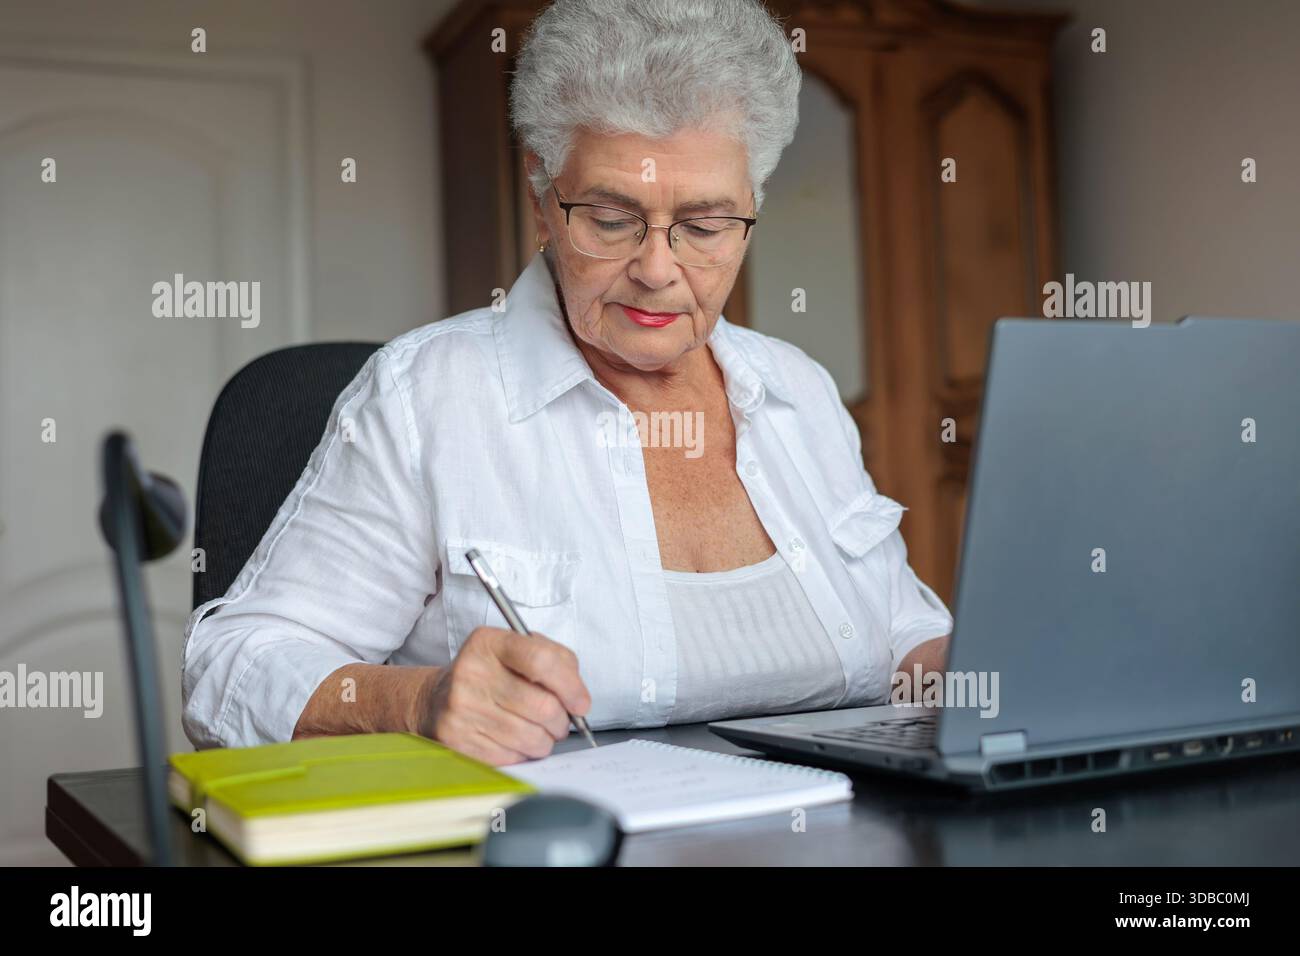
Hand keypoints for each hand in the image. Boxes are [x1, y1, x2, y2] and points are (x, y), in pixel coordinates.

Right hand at [417, 626, 591, 764]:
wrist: (435, 699)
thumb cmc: (489, 673)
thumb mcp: (517, 650)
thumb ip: (556, 660)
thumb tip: (578, 699)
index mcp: (489, 643)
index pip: (541, 660)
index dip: (570, 686)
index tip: (581, 703)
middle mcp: (471, 673)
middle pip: (542, 705)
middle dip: (561, 720)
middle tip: (559, 720)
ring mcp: (462, 709)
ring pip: (531, 737)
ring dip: (545, 740)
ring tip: (538, 730)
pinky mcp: (458, 741)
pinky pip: (512, 757)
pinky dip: (523, 753)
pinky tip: (514, 740)